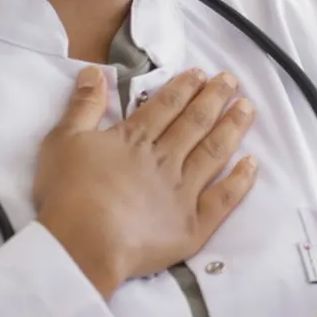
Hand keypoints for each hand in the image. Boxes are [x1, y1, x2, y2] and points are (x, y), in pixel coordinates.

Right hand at [35, 62, 257, 296]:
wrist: (84, 244)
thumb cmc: (69, 194)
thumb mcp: (64, 141)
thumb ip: (83, 106)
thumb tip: (94, 72)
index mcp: (135, 139)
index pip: (167, 106)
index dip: (185, 87)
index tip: (202, 74)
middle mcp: (165, 160)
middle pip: (195, 123)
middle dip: (215, 98)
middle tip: (231, 81)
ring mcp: (183, 192)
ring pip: (213, 152)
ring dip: (232, 128)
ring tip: (247, 108)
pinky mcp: (193, 225)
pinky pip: (224, 199)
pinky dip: (240, 180)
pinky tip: (252, 164)